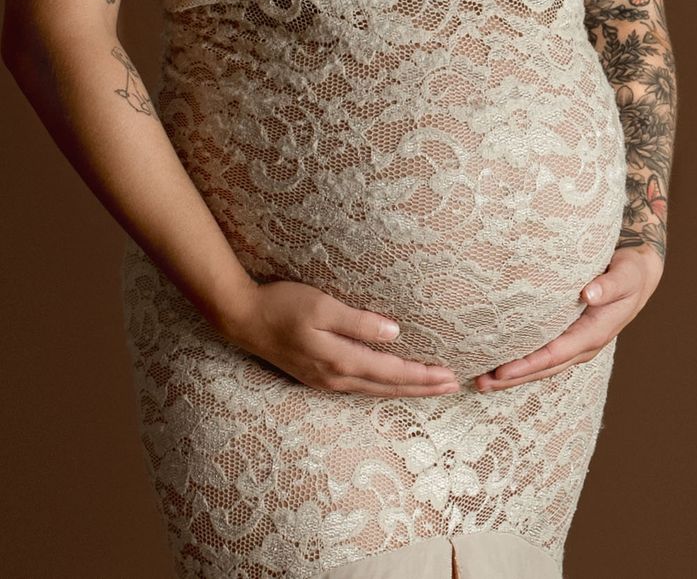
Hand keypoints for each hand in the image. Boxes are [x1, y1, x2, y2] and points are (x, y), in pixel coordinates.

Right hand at [223, 280, 461, 396]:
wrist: (243, 319)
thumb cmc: (282, 305)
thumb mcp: (321, 305)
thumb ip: (357, 321)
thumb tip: (393, 333)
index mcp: (339, 360)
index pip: (391, 371)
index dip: (422, 375)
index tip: (449, 374)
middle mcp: (335, 377)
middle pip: (388, 387)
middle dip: (422, 388)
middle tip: (453, 386)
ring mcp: (325, 381)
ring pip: (375, 391)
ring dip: (405, 389)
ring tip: (431, 388)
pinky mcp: (318, 377)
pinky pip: (360, 388)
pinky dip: (384, 387)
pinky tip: (392, 384)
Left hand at [473, 246, 663, 391]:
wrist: (640, 275)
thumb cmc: (631, 272)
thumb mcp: (627, 274)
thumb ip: (610, 285)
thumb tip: (589, 295)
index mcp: (595, 334)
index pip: (555, 355)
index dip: (528, 364)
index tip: (501, 370)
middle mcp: (584, 345)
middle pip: (544, 369)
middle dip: (512, 378)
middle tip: (479, 383)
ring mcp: (576, 344)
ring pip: (542, 367)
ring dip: (513, 375)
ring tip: (481, 380)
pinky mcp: (569, 337)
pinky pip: (544, 355)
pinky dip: (522, 363)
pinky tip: (501, 363)